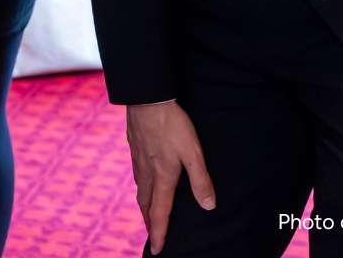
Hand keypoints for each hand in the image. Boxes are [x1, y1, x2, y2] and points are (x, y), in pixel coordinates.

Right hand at [126, 100, 216, 254]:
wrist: (146, 98)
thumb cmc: (172, 125)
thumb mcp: (193, 153)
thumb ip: (200, 180)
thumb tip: (208, 206)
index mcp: (162, 176)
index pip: (160, 212)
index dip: (159, 232)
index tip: (157, 249)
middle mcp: (147, 171)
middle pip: (145, 204)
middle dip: (149, 222)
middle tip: (152, 235)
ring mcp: (138, 158)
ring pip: (140, 189)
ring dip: (144, 205)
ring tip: (148, 212)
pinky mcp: (134, 146)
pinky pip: (136, 173)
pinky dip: (141, 185)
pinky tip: (143, 179)